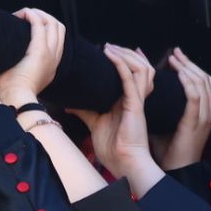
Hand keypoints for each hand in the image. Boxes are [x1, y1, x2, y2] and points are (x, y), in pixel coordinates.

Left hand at [0, 8, 65, 105]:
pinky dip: (31, 15)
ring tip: (23, 15)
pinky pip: (39, 24)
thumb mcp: (18, 77)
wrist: (14, 101)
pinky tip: (21, 15)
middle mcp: (55, 59)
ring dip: (37, 14)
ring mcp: (50, 55)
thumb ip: (19, 65)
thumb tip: (6, 54)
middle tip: (26, 16)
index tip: (27, 25)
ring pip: (52, 23)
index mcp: (51, 66)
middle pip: (59, 28)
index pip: (57, 38)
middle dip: (43, 16)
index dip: (45, 26)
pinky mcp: (40, 51)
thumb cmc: (11, 92)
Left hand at [69, 44, 156, 181]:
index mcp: (128, 101)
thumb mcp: (94, 124)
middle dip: (126, 52)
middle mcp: (135, 98)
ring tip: (110, 48)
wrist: (122, 163)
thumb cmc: (113, 148)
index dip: (123, 60)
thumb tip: (69, 104)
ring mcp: (137, 101)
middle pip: (140, 67)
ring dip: (126, 54)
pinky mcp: (135, 105)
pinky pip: (131, 79)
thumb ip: (85, 111)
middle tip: (108, 46)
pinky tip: (110, 55)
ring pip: (142, 68)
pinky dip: (121, 64)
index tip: (106, 51)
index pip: (132, 74)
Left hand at [156, 47, 210, 169]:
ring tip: (173, 59)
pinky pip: (195, 96)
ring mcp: (204, 117)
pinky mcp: (195, 122)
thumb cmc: (170, 151)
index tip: (177, 57)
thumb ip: (162, 107)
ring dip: (187, 67)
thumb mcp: (168, 123)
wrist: (177, 171)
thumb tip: (146, 92)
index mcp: (203, 112)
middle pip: (205, 78)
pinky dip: (187, 82)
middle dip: (189, 63)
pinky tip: (177, 73)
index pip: (204, 82)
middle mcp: (207, 112)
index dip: (192, 67)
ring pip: (202, 82)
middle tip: (174, 53)